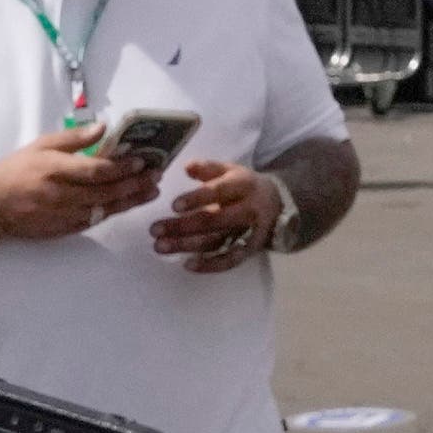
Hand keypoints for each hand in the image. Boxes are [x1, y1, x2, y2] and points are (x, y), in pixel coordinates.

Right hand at [0, 122, 161, 241]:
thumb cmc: (17, 169)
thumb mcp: (40, 145)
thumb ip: (73, 138)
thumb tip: (104, 127)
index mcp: (51, 169)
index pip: (94, 170)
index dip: (121, 167)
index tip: (142, 161)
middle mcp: (57, 194)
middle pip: (104, 192)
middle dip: (134, 184)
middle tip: (156, 176)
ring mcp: (59, 215)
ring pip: (103, 209)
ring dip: (130, 201)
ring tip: (152, 191)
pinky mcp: (61, 229)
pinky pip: (93, 221)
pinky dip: (112, 212)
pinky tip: (128, 203)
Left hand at [151, 160, 279, 272]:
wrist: (278, 204)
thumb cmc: (244, 186)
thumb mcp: (230, 170)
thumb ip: (208, 168)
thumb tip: (186, 167)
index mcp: (243, 186)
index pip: (219, 192)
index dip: (197, 199)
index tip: (173, 205)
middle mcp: (248, 210)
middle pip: (214, 220)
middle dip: (183, 226)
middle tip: (154, 230)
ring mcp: (249, 232)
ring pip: (217, 241)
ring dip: (187, 246)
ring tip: (160, 246)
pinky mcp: (249, 250)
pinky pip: (229, 261)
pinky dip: (210, 265)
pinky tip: (187, 265)